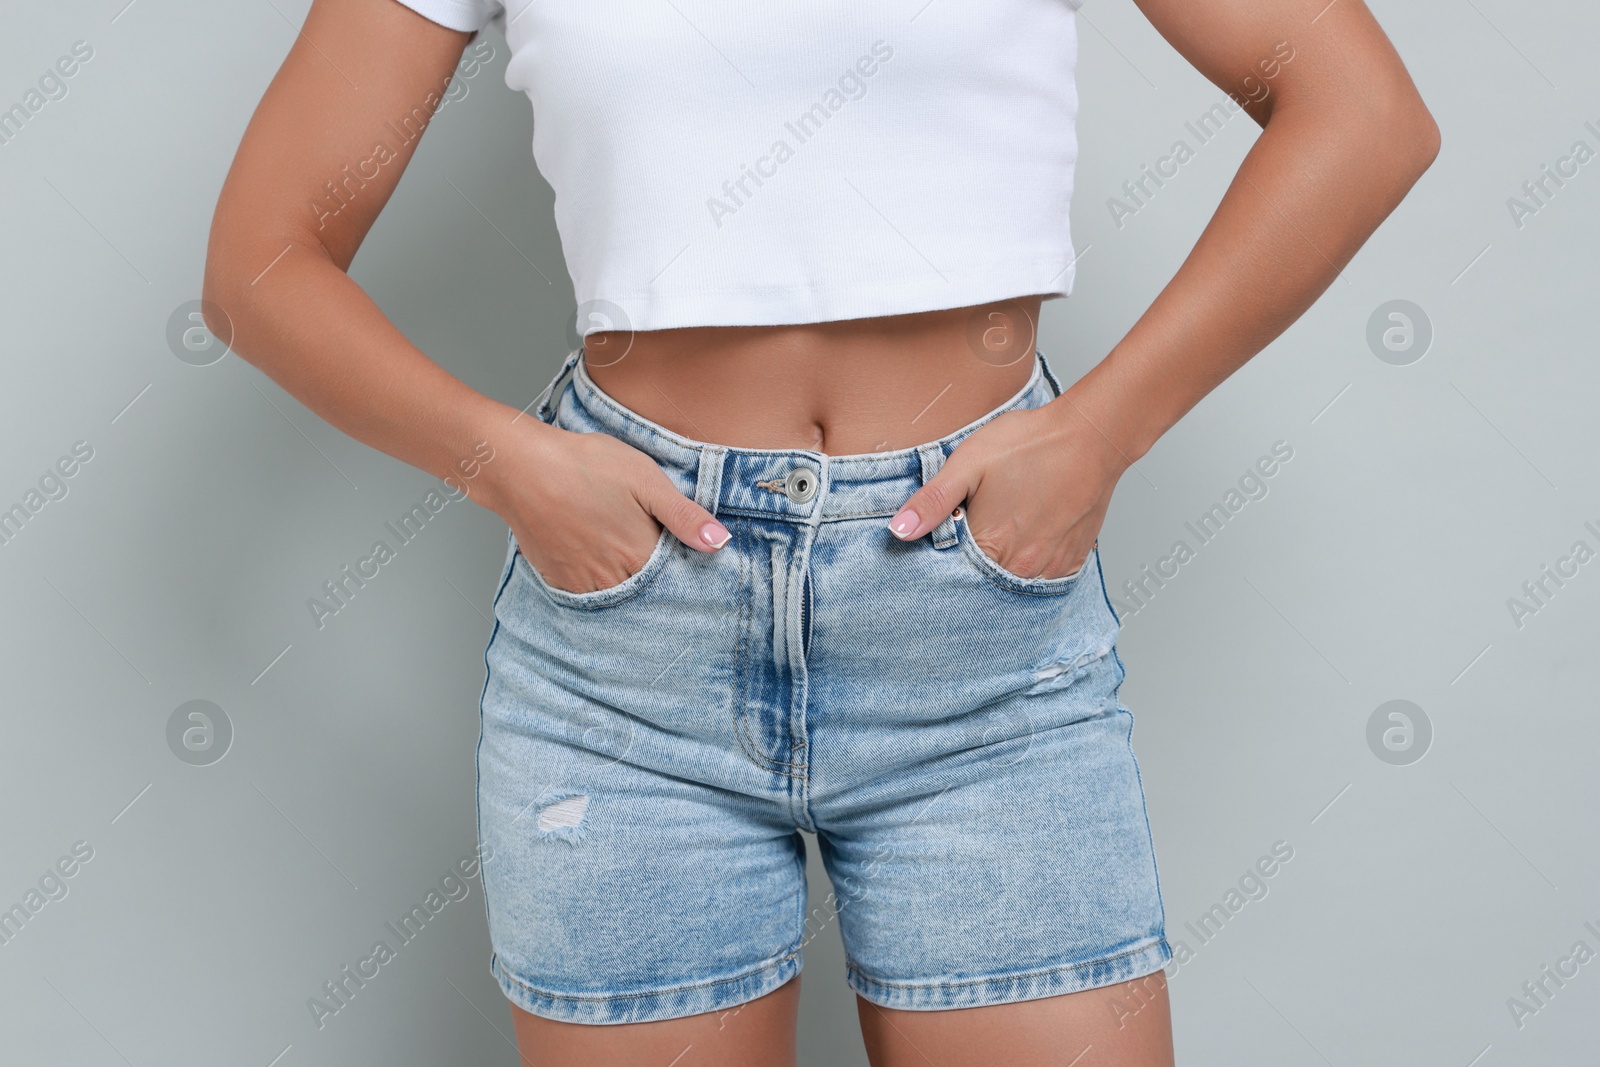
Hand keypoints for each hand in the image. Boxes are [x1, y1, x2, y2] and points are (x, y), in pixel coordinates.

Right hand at [480, 421, 730, 593]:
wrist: (520, 468)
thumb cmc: (585, 466)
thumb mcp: (645, 479)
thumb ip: (684, 515)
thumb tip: (719, 543)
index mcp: (640, 556)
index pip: (674, 578)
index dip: (682, 567)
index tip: (683, 557)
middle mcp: (614, 579)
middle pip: (646, 588)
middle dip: (655, 576)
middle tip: (650, 551)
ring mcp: (583, 583)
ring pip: (618, 591)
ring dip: (626, 579)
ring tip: (621, 550)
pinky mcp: (559, 579)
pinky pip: (588, 592)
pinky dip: (598, 581)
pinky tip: (597, 556)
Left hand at [886, 392, 1132, 578]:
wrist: (1091, 435)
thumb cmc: (1030, 444)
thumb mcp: (968, 464)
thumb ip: (932, 501)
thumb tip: (899, 531)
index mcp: (991, 547)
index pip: (954, 575)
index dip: (944, 562)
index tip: (943, 546)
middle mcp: (1023, 567)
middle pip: (985, 582)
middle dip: (972, 567)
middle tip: (977, 533)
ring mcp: (1052, 566)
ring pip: (1015, 581)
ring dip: (1003, 566)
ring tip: (1003, 534)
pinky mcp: (1074, 559)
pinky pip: (1045, 576)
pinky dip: (1031, 564)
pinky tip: (1028, 538)